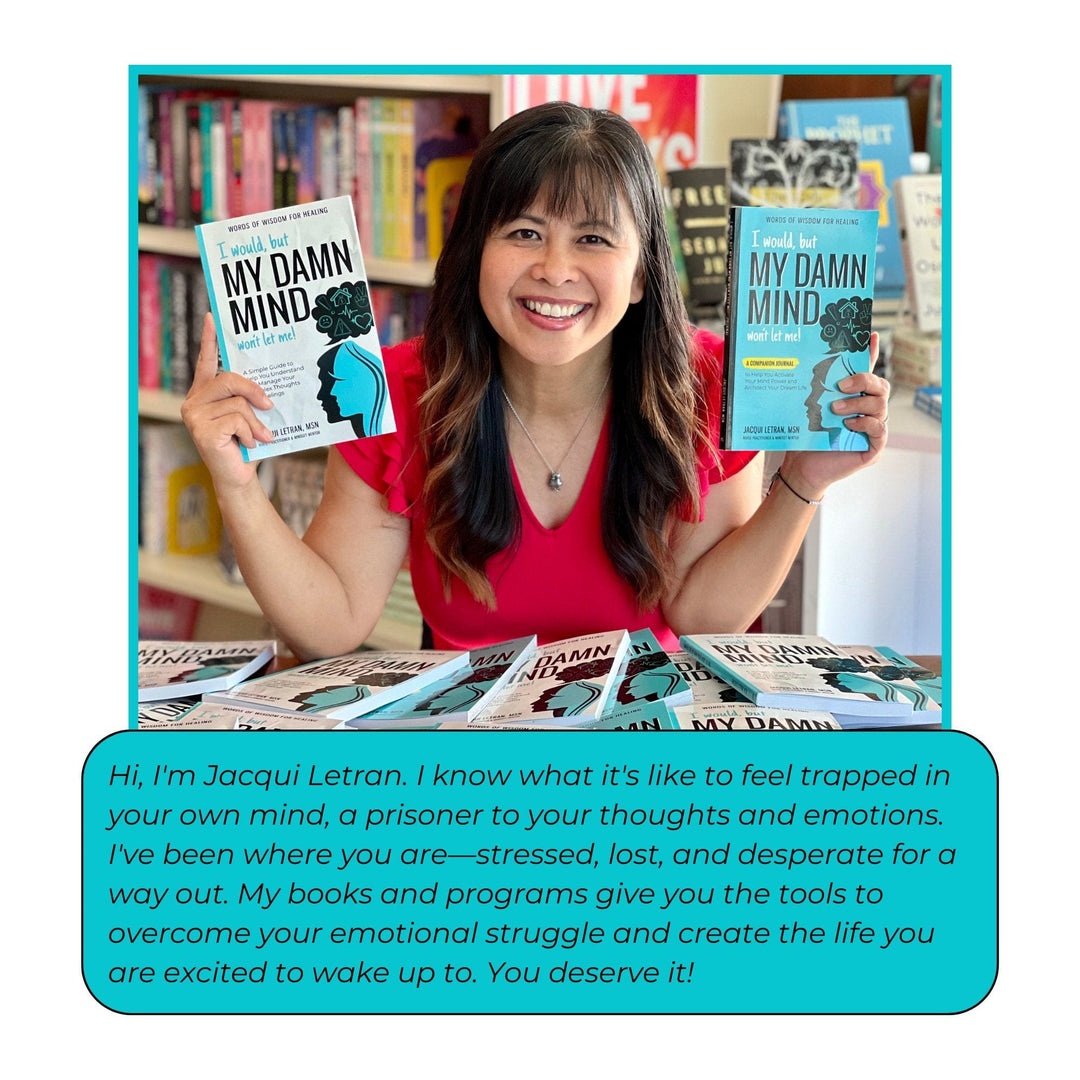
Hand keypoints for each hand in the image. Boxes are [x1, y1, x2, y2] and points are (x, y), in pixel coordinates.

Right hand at [180, 313, 274, 494]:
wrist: (239, 477)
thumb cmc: (247, 444)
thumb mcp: (252, 416)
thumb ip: (252, 398)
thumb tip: (269, 388)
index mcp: (206, 392)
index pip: (207, 361)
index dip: (209, 339)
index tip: (212, 317)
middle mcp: (195, 400)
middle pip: (229, 379)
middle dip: (255, 391)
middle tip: (270, 407)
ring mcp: (194, 415)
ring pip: (237, 402)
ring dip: (256, 422)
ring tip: (261, 436)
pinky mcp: (201, 430)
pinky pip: (236, 420)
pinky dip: (249, 433)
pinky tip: (247, 445)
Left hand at [780, 332, 888, 501]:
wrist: (801, 467)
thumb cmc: (806, 437)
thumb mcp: (809, 408)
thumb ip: (815, 389)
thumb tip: (801, 360)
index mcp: (855, 398)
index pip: (867, 372)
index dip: (871, 353)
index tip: (869, 335)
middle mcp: (868, 410)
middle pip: (880, 386)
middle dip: (863, 381)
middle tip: (840, 385)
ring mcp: (873, 428)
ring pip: (880, 406)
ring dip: (857, 404)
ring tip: (835, 409)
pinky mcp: (874, 447)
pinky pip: (880, 429)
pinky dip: (865, 423)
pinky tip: (848, 424)